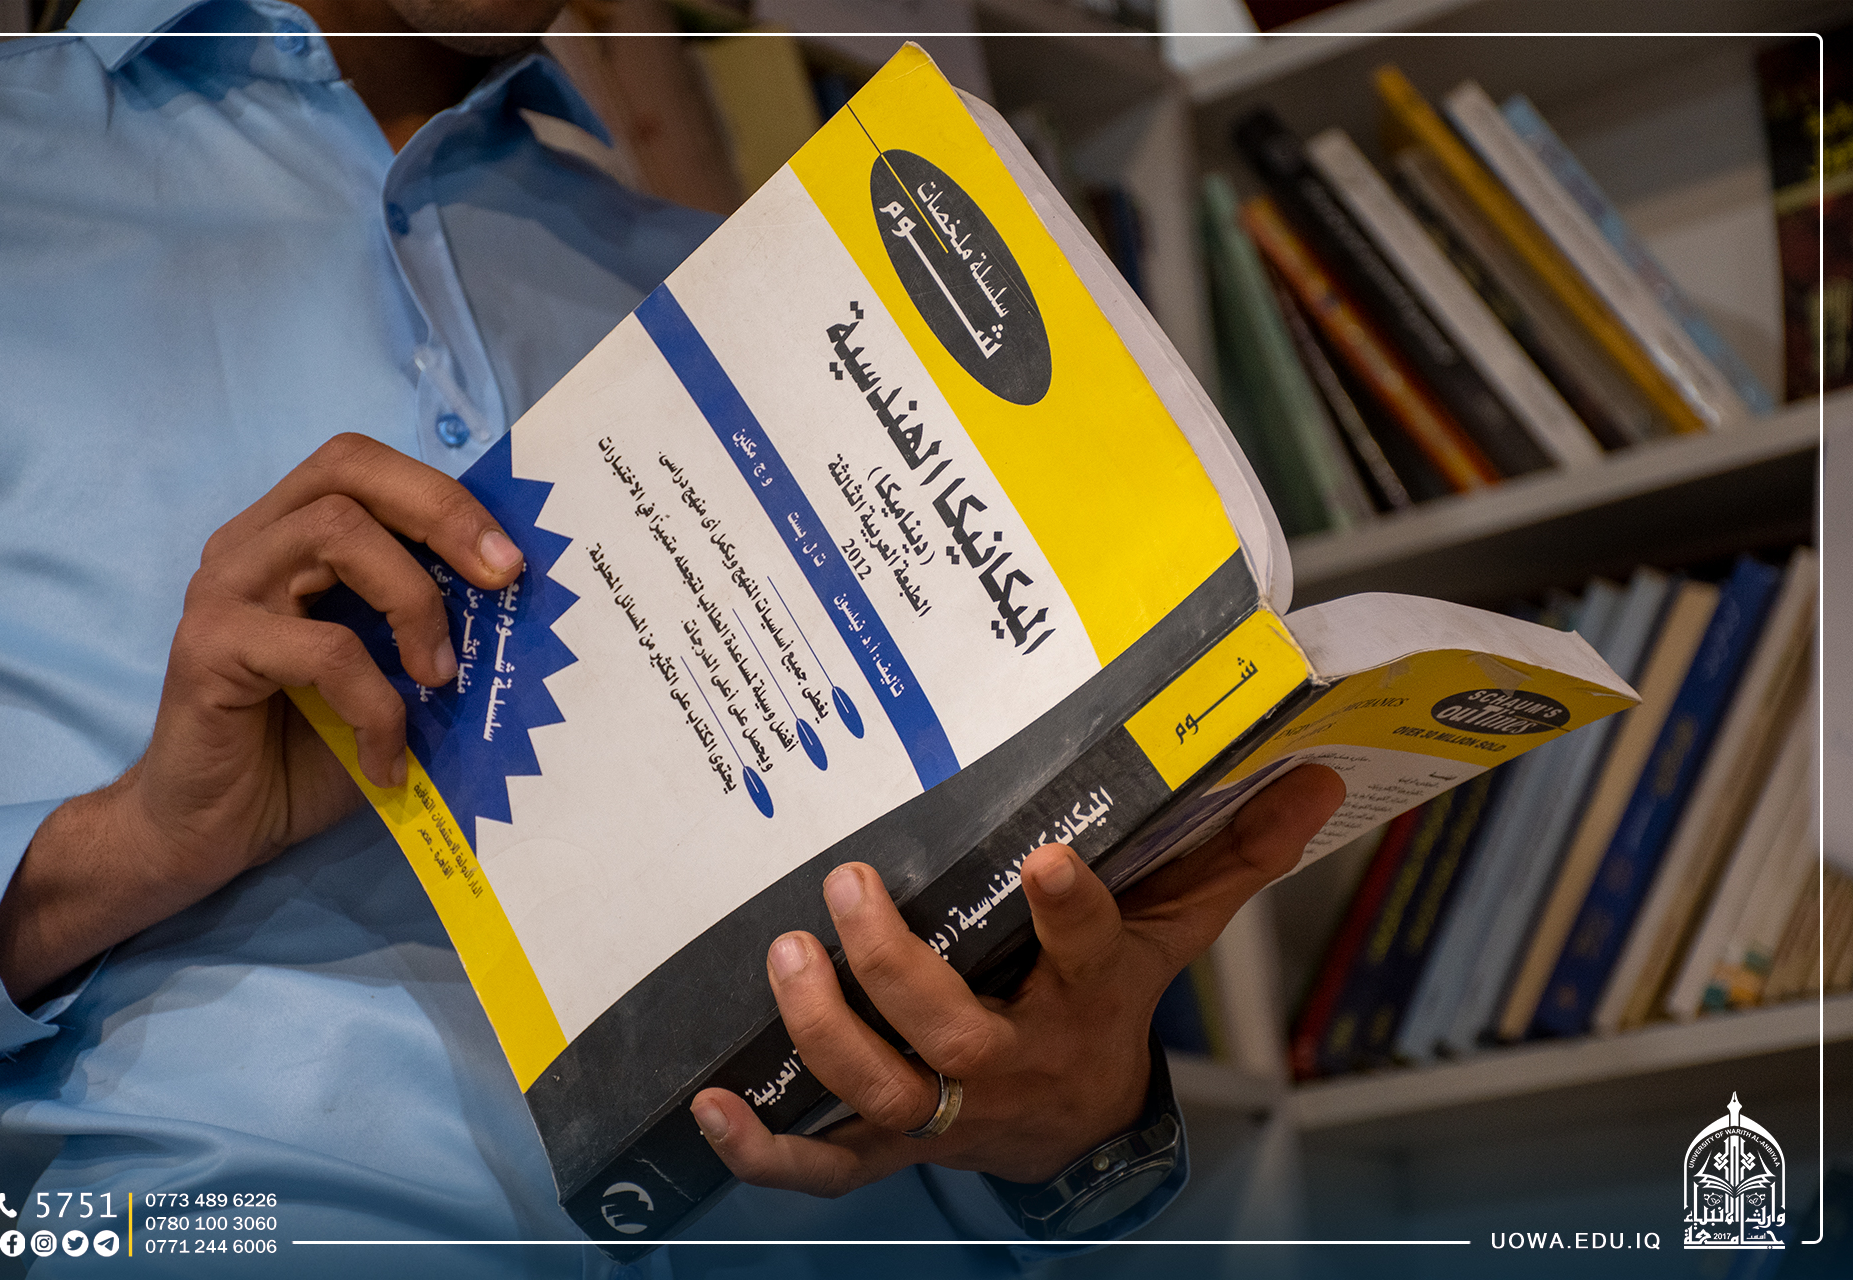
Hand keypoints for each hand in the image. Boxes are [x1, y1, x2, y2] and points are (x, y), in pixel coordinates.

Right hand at [0, 434, 523, 1001]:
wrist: (213, 833)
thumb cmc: (308, 751)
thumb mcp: (390, 679)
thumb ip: (434, 628)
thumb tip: (525, 602)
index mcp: (291, 535)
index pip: (366, 464)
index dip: (444, 496)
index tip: (512, 561)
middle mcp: (249, 544)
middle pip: (347, 468)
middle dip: (441, 514)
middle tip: (502, 580)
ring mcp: (222, 588)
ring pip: (336, 534)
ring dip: (413, 604)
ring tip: (440, 680)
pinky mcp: (208, 647)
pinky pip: (322, 647)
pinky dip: (375, 703)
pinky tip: (386, 761)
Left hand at [690, 763, 1343, 1196]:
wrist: (1077, 1126)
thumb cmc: (1111, 1003)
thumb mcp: (1176, 930)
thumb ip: (1233, 853)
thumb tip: (1316, 774)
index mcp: (1086, 1000)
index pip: (1087, 951)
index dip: (1065, 910)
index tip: (1042, 855)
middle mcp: (1010, 1063)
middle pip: (948, 1030)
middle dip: (893, 963)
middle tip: (848, 887)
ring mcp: (943, 1112)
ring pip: (876, 1089)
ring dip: (823, 1031)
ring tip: (785, 959)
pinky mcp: (890, 1145)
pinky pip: (824, 1166)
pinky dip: (764, 1151)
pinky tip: (711, 1103)